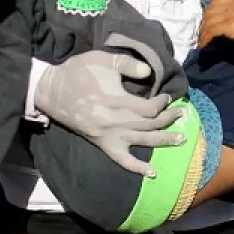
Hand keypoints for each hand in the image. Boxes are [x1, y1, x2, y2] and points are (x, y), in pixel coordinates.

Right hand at [33, 50, 184, 176]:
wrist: (52, 91)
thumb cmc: (78, 73)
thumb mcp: (103, 59)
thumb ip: (128, 64)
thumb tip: (149, 72)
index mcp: (119, 102)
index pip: (151, 108)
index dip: (162, 103)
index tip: (166, 96)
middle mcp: (118, 122)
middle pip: (151, 125)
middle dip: (168, 119)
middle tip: (180, 114)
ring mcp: (110, 136)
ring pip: (143, 142)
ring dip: (164, 141)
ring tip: (181, 139)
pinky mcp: (103, 144)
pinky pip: (122, 161)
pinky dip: (138, 168)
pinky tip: (152, 173)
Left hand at [197, 0, 233, 60]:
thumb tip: (221, 23)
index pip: (215, 2)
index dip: (208, 14)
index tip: (206, 26)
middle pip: (209, 10)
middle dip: (203, 24)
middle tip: (202, 36)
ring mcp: (233, 13)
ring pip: (209, 21)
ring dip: (203, 34)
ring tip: (202, 44)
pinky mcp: (232, 25)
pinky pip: (211, 31)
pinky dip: (206, 40)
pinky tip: (205, 47)